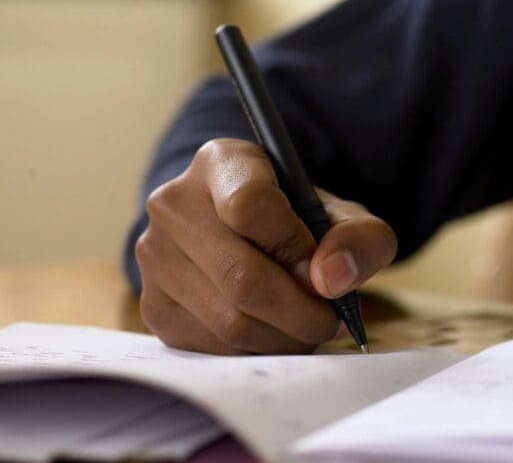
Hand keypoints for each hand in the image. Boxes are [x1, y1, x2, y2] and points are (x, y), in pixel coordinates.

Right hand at [134, 138, 397, 354]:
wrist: (251, 236)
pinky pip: (212, 347)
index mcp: (222, 162)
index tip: (321, 267)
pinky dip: (257, 351)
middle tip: (330, 319)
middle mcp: (174, 203)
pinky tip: (277, 333)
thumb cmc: (302, 222)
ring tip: (310, 327)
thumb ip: (359, 238)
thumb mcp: (346, 217)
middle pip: (242, 276)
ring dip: (284, 337)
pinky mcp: (153, 304)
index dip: (294, 246)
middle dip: (300, 311)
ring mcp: (154, 255)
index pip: (248, 203)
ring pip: (229, 320)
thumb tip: (332, 279)